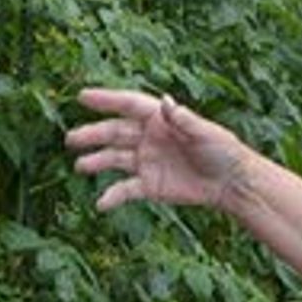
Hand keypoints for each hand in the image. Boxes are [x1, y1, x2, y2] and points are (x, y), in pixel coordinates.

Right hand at [66, 88, 253, 213]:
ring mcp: (146, 161)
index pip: (128, 105)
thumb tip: (165, 102)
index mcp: (160, 119)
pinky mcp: (149, 185)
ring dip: (96, 161)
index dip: (106, 100)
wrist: (231, 183)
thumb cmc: (223, 151)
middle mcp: (148, 138)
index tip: (82, 97)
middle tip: (71, 139)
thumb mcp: (206, 133)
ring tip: (80, 166)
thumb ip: (183, 119)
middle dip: (93, 134)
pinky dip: (113, 196)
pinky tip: (101, 204)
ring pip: (115, 159)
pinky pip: (126, 189)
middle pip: (115, 133)